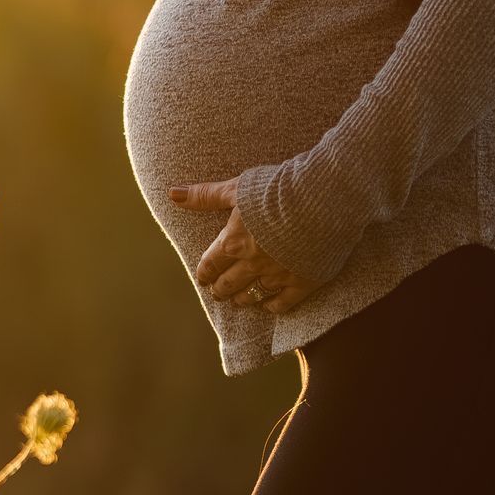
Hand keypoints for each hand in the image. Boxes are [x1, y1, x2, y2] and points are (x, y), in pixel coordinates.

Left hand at [169, 175, 318, 315]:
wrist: (321, 197)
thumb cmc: (277, 188)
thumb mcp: (237, 187)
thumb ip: (205, 196)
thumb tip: (173, 194)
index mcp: (233, 242)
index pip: (210, 265)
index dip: (204, 273)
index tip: (203, 277)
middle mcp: (252, 264)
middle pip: (228, 285)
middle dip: (220, 289)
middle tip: (218, 292)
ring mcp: (278, 275)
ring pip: (253, 296)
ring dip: (242, 299)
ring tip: (240, 300)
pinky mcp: (303, 281)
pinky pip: (283, 304)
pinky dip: (272, 306)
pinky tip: (269, 305)